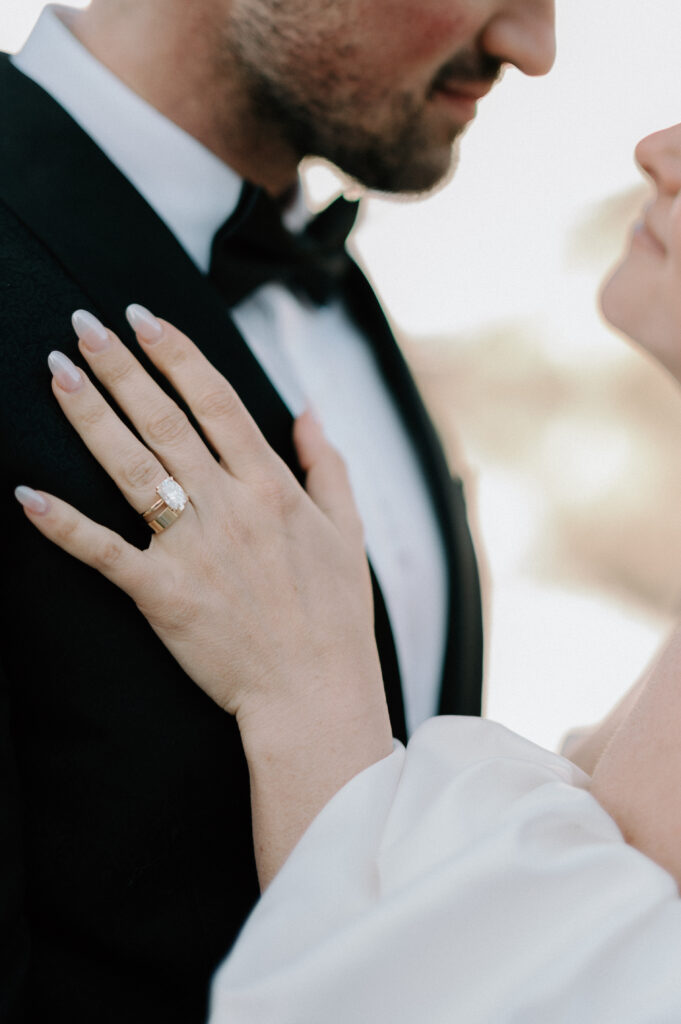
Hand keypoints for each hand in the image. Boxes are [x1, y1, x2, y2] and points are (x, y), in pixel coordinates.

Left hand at [15, 308, 384, 737]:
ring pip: (131, 467)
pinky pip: (105, 553)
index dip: (176, 354)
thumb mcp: (346, 530)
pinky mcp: (162, 595)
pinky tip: (26, 494)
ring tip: (54, 371)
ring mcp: (192, 549)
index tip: (144, 317)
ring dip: (89, 416)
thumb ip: (327, 463)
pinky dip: (64, 525)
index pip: (215, 401)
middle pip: (164, 420)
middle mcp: (229, 507)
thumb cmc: (336, 614)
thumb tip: (306, 409)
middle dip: (120, 367)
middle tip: (82, 324)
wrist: (315, 694)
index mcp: (271, 486)